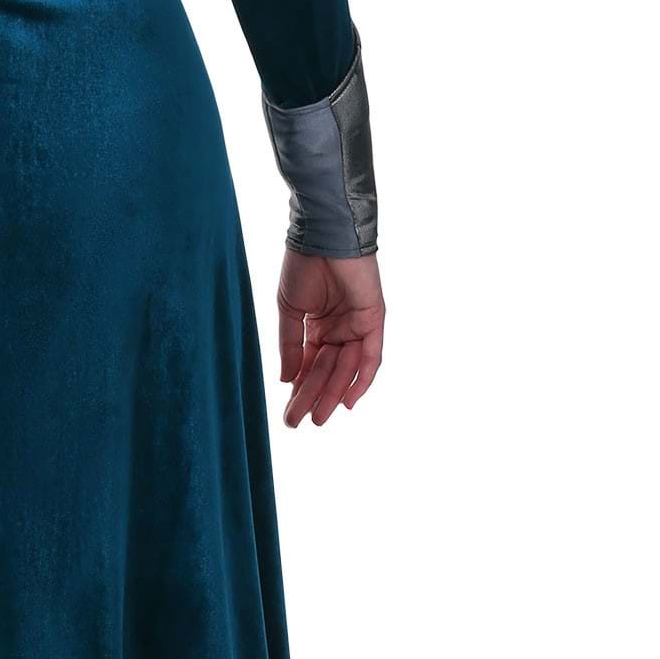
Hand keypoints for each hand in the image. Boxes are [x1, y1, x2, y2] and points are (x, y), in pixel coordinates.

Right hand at [277, 248, 384, 428]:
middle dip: (312, 397)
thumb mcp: (289, 310)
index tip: (287, 412)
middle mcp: (339, 330)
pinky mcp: (373, 320)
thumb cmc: (303, 265)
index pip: (308, 365)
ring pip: (346, 369)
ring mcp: (357, 326)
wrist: (322, 236)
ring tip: (317, 417)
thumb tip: (285, 379)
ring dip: (333, 394)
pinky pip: (372, 357)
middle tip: (297, 422)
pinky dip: (363, 379)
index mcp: (317, 326)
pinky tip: (348, 402)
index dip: (298, 389)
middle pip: (326, 372)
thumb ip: (290, 345)